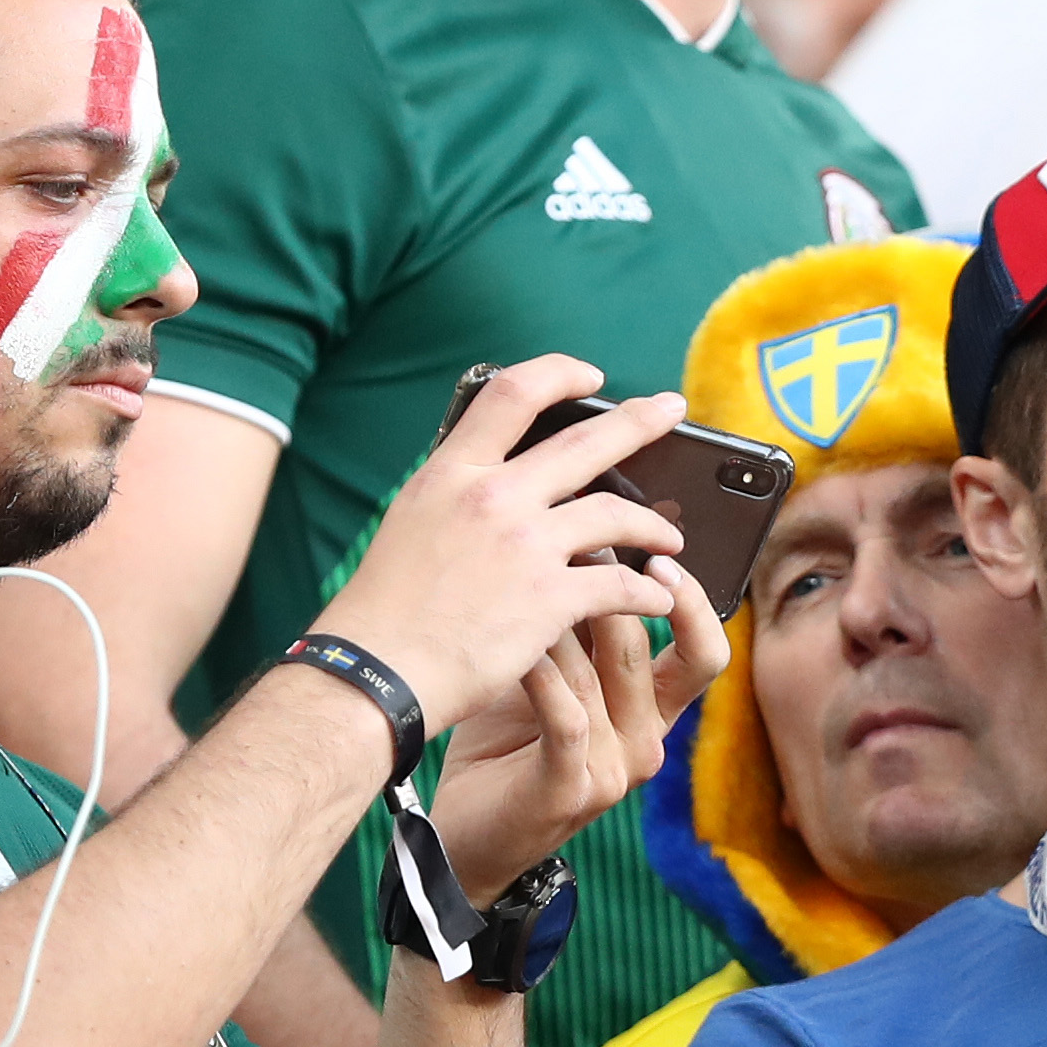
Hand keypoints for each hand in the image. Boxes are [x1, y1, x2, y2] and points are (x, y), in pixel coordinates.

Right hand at [306, 357, 705, 731]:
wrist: (375, 672)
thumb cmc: (384, 609)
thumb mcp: (411, 521)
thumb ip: (456, 493)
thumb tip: (493, 479)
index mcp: (452, 472)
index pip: (513, 394)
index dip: (559, 375)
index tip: (590, 376)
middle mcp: (493, 496)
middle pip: (586, 441)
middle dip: (639, 420)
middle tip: (671, 407)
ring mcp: (525, 545)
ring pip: (616, 513)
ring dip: (654, 524)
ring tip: (670, 536)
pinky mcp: (549, 599)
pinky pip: (620, 584)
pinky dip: (648, 591)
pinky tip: (658, 598)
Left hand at [430, 565, 722, 896]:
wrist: (465, 831)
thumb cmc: (504, 741)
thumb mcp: (553, 675)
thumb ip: (579, 627)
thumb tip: (594, 540)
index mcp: (653, 712)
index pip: (706, 653)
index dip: (692, 602)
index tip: (659, 553)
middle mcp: (646, 743)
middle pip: (646, 650)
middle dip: (606, 591)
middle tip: (570, 549)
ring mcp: (612, 771)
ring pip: (597, 674)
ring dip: (552, 628)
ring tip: (515, 590)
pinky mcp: (571, 790)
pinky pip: (566, 715)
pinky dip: (539, 674)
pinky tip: (512, 647)